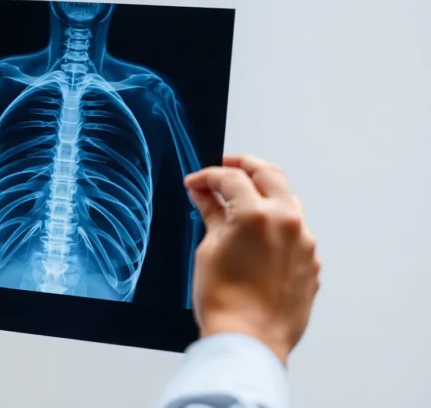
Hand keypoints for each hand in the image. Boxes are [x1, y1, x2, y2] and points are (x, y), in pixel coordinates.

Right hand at [184, 155, 320, 364]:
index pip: (231, 178)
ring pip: (286, 200)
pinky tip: (256, 237)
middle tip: (223, 170)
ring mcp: (304, 242)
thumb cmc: (225, 303)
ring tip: (239, 203)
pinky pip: (294, 231)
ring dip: (263, 194)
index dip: (208, 176)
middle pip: (268, 173)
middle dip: (243, 166)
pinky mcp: (310, 263)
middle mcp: (288, 222)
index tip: (196, 183)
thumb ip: (212, 214)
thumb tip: (205, 195)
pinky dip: (275, 225)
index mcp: (258, 214)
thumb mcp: (209, 249)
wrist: (248, 342)